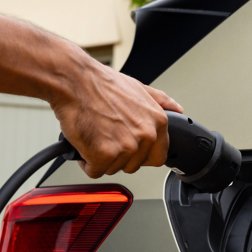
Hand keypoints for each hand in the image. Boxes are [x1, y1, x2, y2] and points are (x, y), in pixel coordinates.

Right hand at [51, 47, 182, 177]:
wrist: (75, 81)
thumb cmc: (101, 84)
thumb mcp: (139, 88)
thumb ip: (160, 101)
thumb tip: (176, 108)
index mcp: (158, 121)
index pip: (159, 156)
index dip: (141, 155)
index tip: (129, 149)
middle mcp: (146, 136)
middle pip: (134, 165)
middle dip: (118, 156)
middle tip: (106, 137)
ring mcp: (126, 147)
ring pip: (114, 168)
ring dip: (101, 158)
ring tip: (95, 135)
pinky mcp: (105, 155)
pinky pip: (96, 171)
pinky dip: (87, 162)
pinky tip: (85, 143)